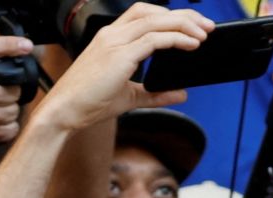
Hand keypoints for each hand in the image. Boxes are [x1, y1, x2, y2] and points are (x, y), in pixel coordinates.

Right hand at [35, 3, 213, 132]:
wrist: (64, 111)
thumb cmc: (88, 102)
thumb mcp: (130, 97)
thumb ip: (156, 94)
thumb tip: (182, 94)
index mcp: (111, 39)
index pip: (145, 15)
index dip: (171, 17)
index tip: (194, 27)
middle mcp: (112, 35)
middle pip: (153, 11)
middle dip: (183, 15)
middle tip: (207, 25)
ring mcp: (115, 42)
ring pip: (156, 21)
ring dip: (184, 25)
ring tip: (204, 34)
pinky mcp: (120, 55)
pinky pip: (155, 40)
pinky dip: (176, 39)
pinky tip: (192, 45)